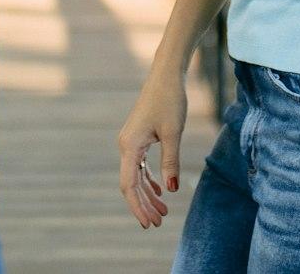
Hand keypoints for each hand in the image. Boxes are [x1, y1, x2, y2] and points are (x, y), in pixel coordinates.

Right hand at [116, 72, 187, 228]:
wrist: (166, 76)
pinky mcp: (139, 138)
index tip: (148, 223)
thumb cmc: (169, 100)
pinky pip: (140, 165)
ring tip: (163, 212)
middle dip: (144, 204)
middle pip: (131, 184)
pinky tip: (161, 190)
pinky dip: (150, 180)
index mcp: (129, 146)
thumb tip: (171, 190)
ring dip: (148, 194)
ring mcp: (131, 142)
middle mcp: (126, 146)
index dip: (137, 206)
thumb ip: (171, 162)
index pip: (129, 185)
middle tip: (158, 223)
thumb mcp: (173, 133)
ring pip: (136, 176)